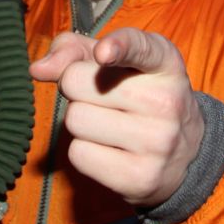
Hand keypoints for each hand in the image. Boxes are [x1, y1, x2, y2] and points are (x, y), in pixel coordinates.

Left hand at [30, 28, 202, 208]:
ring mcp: (157, 142)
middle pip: (76, 82)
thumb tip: (38, 69)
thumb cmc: (138, 95)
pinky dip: (84, 151)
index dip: (119, 47)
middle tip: (102, 98)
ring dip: (80, 121)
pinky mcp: (141, 177)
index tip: (103, 53)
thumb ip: (74, 51)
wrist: (185, 154)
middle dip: (76, 88)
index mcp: (165, 63)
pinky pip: (78, 154)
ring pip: (74, 120)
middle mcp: (167, 101)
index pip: (141, 48)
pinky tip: (110, 150)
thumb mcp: (116, 62)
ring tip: (110, 124)